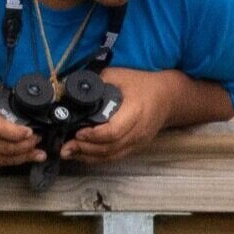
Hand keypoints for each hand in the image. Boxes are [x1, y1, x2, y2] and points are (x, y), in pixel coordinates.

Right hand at [0, 81, 41, 169]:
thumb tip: (10, 91)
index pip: (1, 130)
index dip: (18, 134)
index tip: (31, 132)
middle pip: (6, 148)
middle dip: (26, 147)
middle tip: (40, 143)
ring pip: (1, 160)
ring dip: (21, 158)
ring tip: (37, 155)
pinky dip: (6, 163)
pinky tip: (17, 159)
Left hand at [56, 68, 173, 163]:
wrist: (169, 97)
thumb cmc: (143, 84)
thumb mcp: (119, 75)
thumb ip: (96, 82)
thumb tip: (70, 88)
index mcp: (135, 112)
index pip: (113, 131)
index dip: (93, 135)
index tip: (77, 132)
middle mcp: (138, 131)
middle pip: (110, 148)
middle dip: (85, 149)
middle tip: (65, 146)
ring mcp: (139, 142)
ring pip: (112, 156)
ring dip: (89, 157)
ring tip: (69, 153)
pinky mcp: (136, 147)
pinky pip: (116, 157)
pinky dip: (98, 158)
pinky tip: (83, 155)